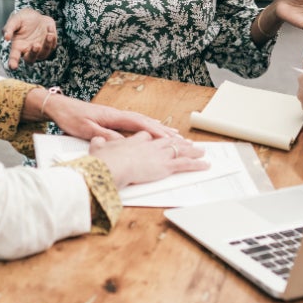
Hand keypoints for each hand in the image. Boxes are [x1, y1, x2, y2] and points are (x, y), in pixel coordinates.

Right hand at [3, 8, 57, 68]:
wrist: (36, 15)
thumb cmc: (23, 19)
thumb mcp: (15, 20)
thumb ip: (9, 28)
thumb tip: (6, 37)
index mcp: (17, 46)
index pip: (14, 57)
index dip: (13, 63)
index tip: (13, 67)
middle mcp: (28, 50)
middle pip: (30, 60)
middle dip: (34, 54)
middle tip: (36, 45)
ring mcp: (39, 50)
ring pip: (44, 54)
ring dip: (47, 45)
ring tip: (49, 34)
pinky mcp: (49, 45)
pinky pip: (52, 45)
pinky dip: (52, 37)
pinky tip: (49, 27)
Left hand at [43, 94, 180, 140]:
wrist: (60, 107)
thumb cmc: (71, 117)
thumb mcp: (86, 129)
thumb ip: (104, 136)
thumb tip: (122, 143)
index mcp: (113, 116)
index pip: (139, 123)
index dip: (156, 131)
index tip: (170, 139)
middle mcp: (117, 114)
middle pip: (146, 122)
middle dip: (164, 131)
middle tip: (180, 138)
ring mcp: (116, 116)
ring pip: (142, 122)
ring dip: (159, 128)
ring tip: (174, 135)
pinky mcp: (112, 119)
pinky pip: (135, 123)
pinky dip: (148, 127)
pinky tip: (152, 130)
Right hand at [89, 132, 208, 187]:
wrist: (111, 165)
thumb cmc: (104, 160)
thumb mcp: (99, 149)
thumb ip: (99, 144)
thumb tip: (96, 140)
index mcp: (134, 141)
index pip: (147, 136)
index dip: (154, 136)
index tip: (157, 136)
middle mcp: (149, 145)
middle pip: (167, 141)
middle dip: (177, 141)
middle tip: (186, 141)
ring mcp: (159, 155)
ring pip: (179, 150)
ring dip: (192, 150)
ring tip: (202, 150)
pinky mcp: (165, 166)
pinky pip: (185, 164)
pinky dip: (196, 164)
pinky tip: (205, 164)